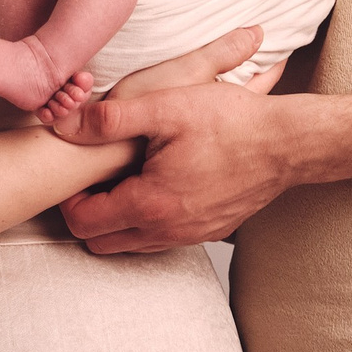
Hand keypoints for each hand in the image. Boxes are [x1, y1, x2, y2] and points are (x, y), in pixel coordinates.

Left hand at [56, 31, 301, 251]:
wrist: (288, 143)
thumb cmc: (230, 122)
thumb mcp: (165, 106)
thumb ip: (109, 119)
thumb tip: (63, 126)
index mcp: (149, 204)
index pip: (82, 224)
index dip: (70, 199)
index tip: (80, 172)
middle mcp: (167, 231)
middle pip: (101, 244)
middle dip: (90, 215)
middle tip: (99, 177)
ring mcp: (190, 237)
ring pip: (132, 244)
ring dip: (120, 219)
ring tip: (128, 177)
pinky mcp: (210, 233)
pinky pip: (163, 239)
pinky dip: (150, 220)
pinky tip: (161, 184)